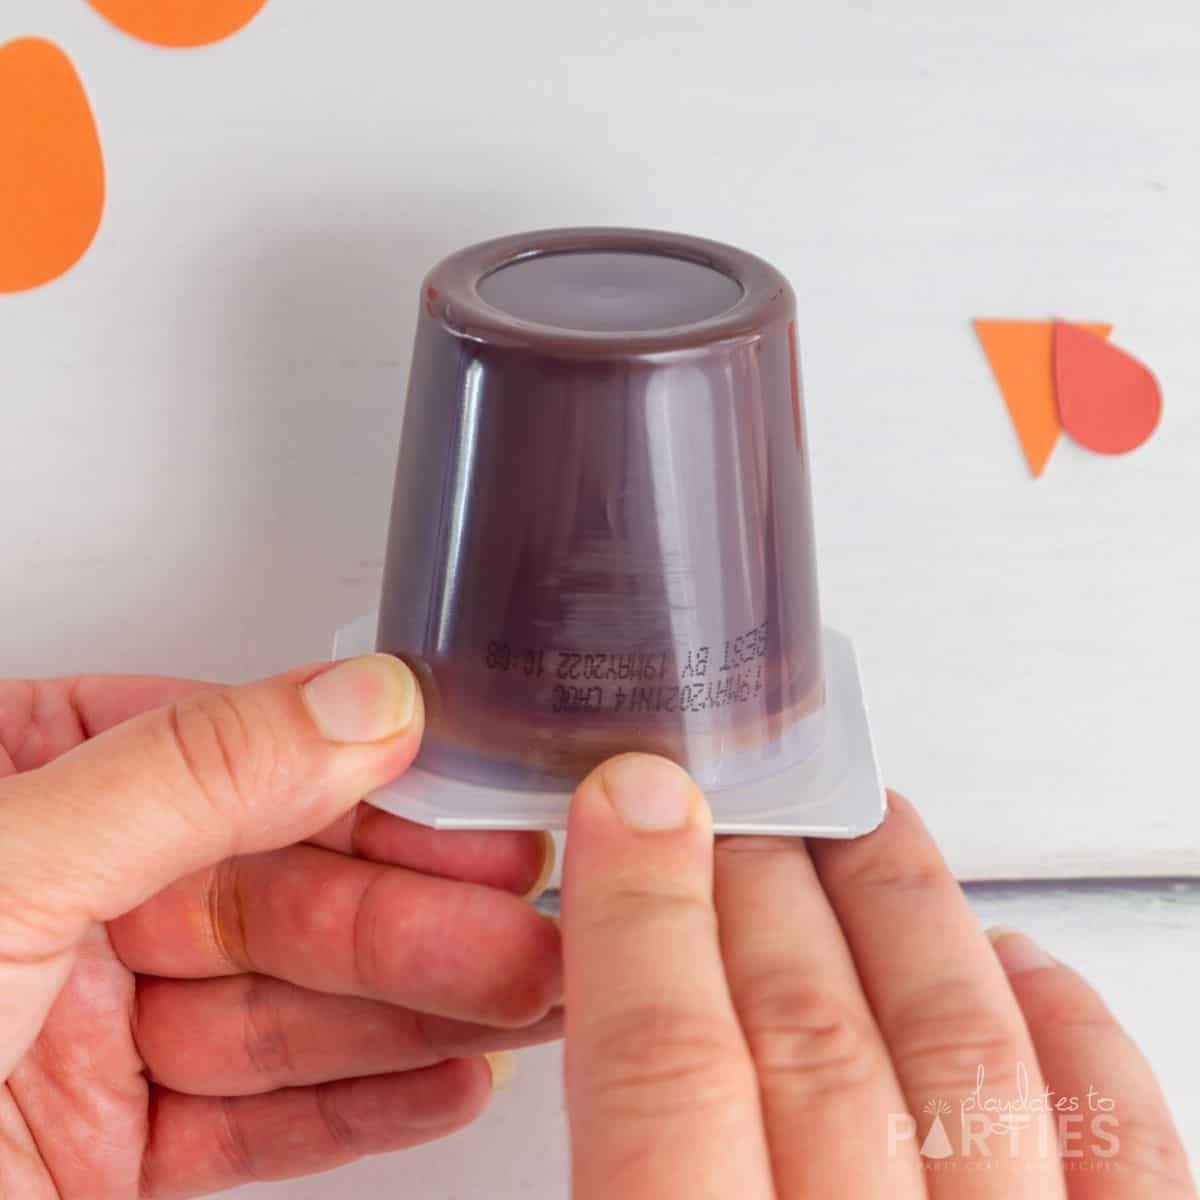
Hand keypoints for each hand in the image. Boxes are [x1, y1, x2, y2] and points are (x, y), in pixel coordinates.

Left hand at [0, 658, 560, 1198]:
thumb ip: (186, 774)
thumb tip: (357, 703)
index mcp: (22, 790)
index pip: (237, 761)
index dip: (373, 787)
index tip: (481, 799)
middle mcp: (62, 903)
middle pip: (284, 892)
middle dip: (423, 913)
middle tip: (537, 919)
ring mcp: (90, 1035)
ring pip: (291, 1006)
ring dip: (421, 1007)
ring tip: (531, 995)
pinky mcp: (111, 1156)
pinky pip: (260, 1119)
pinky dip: (361, 1103)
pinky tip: (449, 1075)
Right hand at [561, 755, 1194, 1198]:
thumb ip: (609, 1164)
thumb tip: (591, 1012)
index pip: (666, 1076)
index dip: (639, 916)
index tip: (627, 804)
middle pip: (811, 1039)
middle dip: (755, 887)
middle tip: (725, 802)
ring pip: (965, 1059)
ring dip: (904, 912)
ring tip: (864, 821)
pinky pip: (1129, 1153)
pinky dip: (1077, 1037)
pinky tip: (1024, 966)